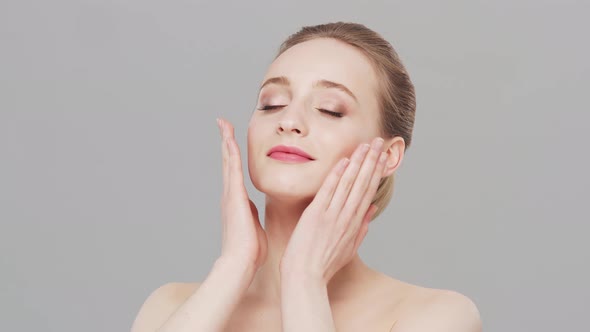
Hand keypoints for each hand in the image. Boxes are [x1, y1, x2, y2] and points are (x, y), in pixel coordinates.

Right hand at [217, 118, 267, 269]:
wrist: (241, 261)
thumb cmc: (250, 249)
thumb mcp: (253, 224)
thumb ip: (252, 214)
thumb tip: (252, 209)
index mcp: (236, 200)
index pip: (234, 172)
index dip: (232, 154)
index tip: (230, 139)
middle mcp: (230, 194)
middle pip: (227, 161)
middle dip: (225, 141)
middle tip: (222, 123)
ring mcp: (230, 194)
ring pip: (227, 161)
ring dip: (225, 141)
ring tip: (223, 124)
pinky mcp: (234, 196)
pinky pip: (232, 169)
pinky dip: (230, 153)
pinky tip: (229, 139)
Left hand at [280, 137, 386, 283]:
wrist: (306, 277)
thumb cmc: (324, 264)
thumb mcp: (349, 247)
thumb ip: (362, 226)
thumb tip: (373, 208)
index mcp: (354, 223)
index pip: (368, 191)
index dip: (376, 172)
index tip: (381, 156)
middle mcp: (346, 217)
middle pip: (363, 183)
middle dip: (371, 160)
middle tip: (379, 141)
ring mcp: (332, 215)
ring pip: (349, 184)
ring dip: (358, 162)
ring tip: (365, 144)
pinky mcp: (316, 215)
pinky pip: (328, 191)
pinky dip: (337, 176)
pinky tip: (344, 161)